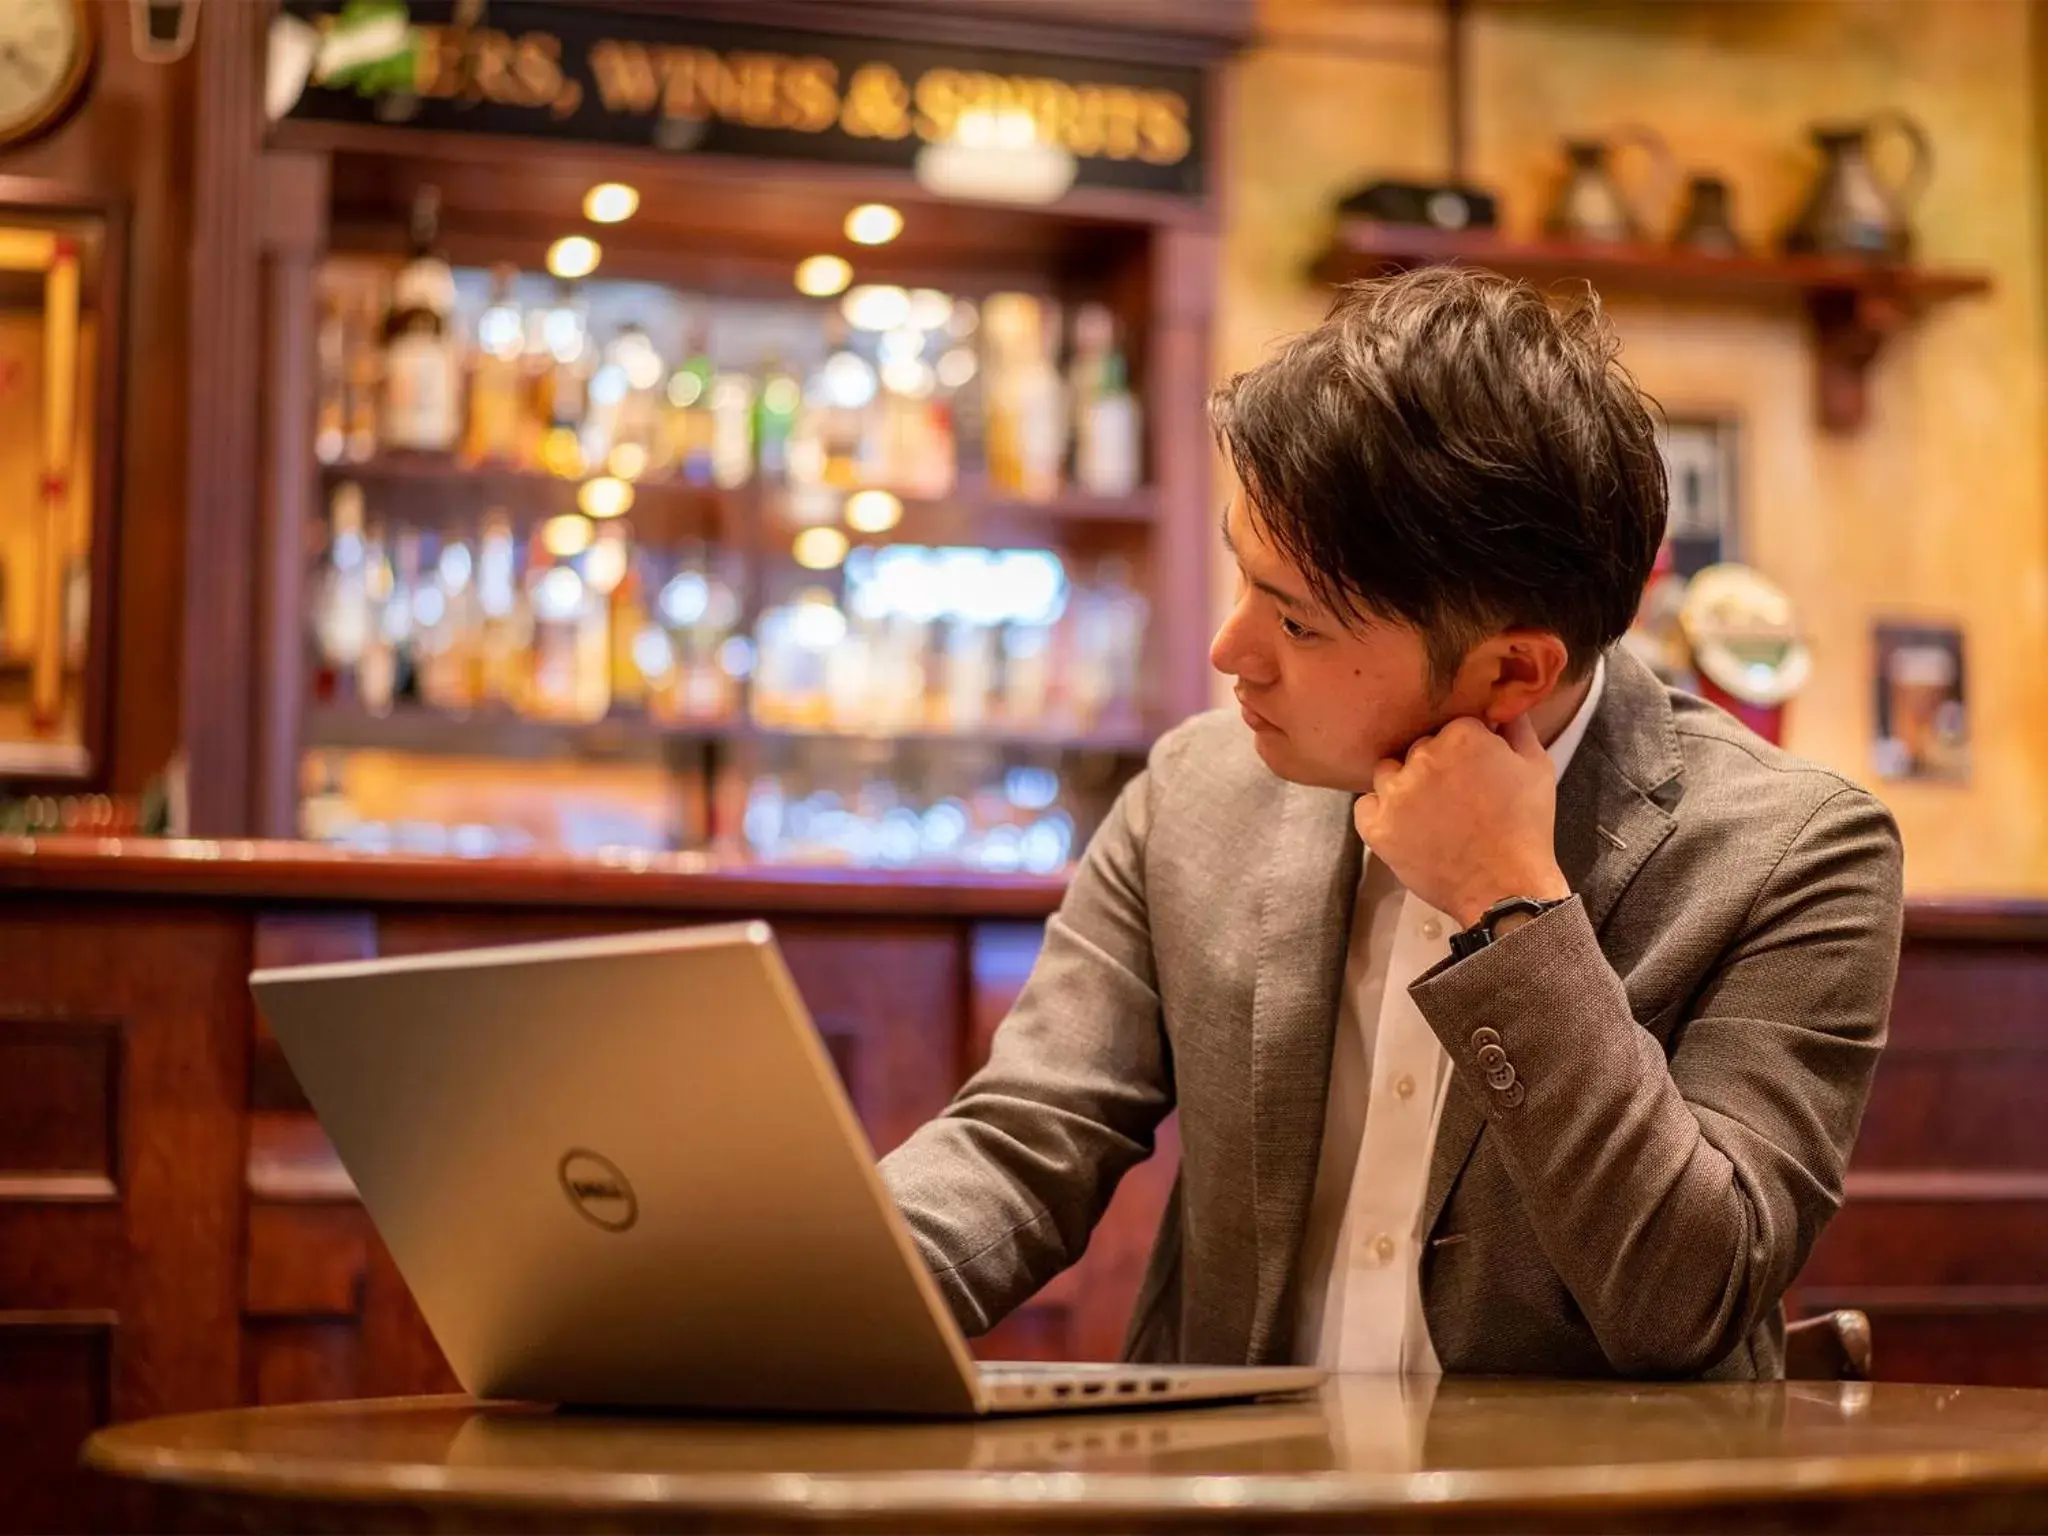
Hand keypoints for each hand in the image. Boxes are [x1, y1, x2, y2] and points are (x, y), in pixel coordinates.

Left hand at [1352, 713, 1569, 930]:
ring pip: (1389, 773)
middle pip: (1420, 749)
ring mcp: (1395, 793)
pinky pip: (1366, 805)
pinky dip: (1381, 814)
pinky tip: (1406, 827)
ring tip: (1431, 814)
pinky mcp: (1377, 826)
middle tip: (1457, 799)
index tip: (1478, 773)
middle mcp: (1422, 757)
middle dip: (1436, 767)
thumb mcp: (1537, 767)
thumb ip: (1517, 727)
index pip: (1453, 728)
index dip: (1467, 751)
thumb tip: (1504, 702)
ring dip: (1405, 787)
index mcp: (1461, 736)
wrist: (1506, 888)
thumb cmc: (1526, 827)